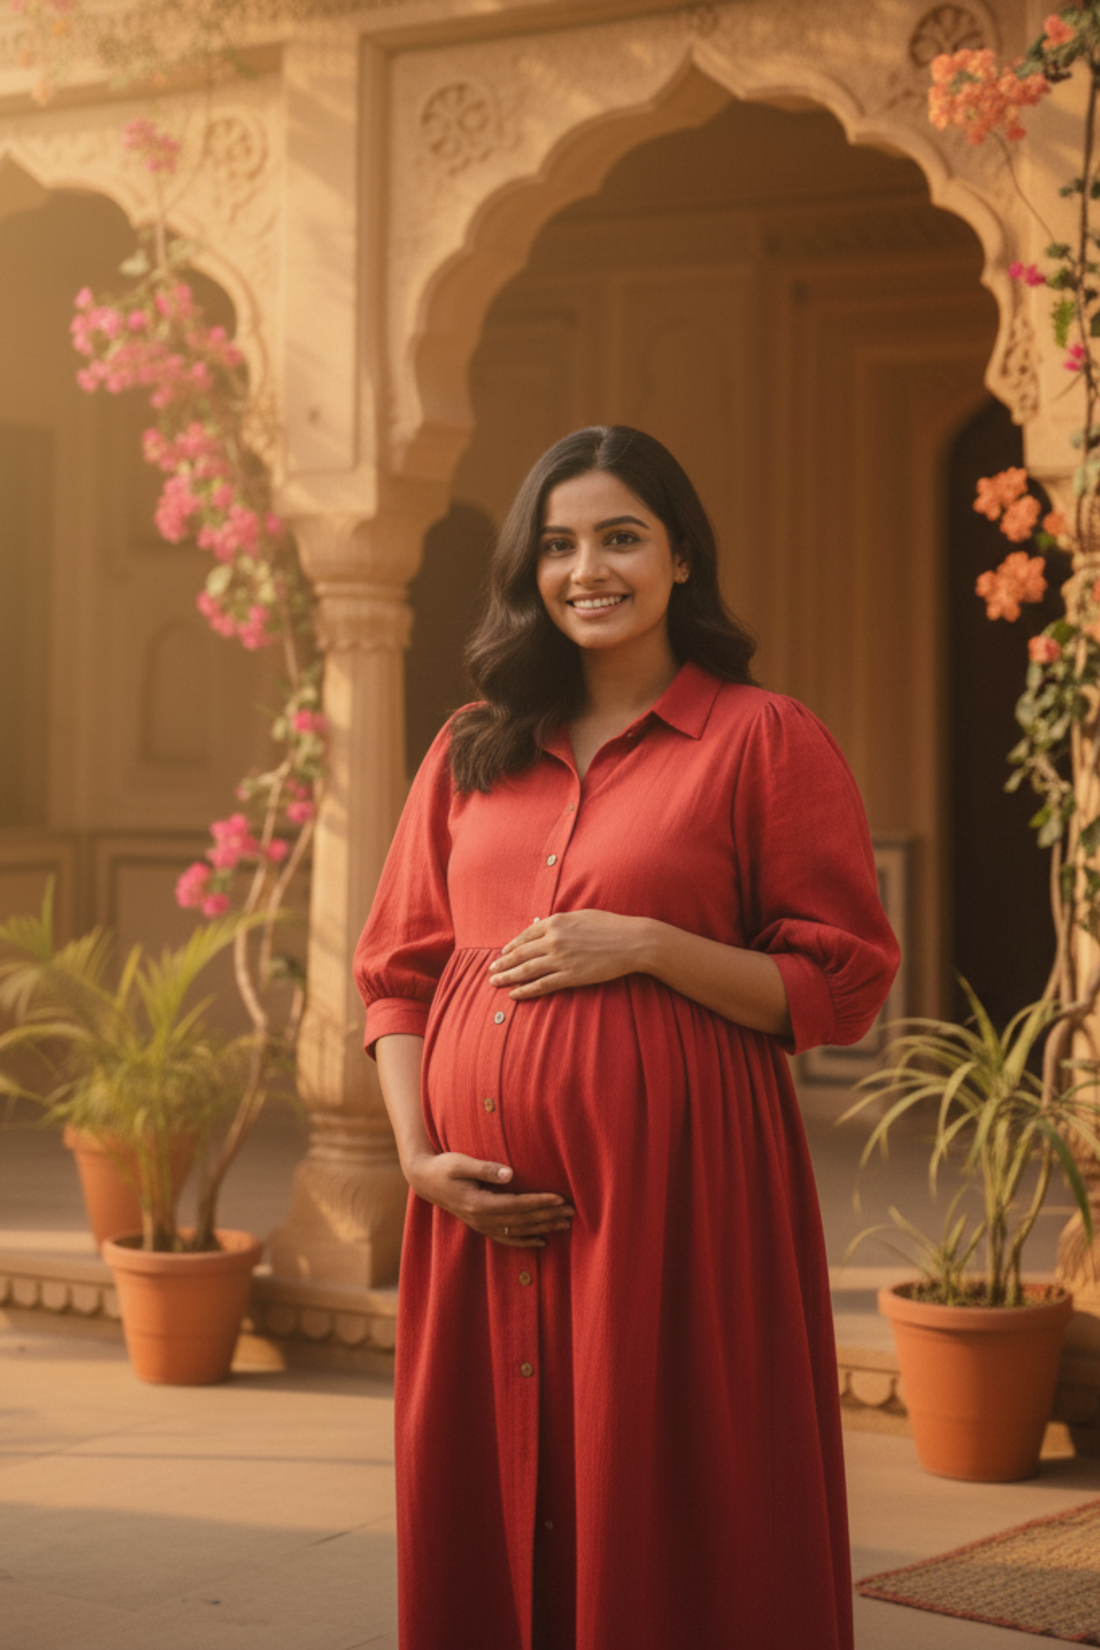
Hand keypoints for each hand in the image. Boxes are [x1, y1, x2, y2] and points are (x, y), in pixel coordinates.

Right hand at [405, 1149, 573, 1247]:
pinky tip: (542, 1241)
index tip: (559, 1198)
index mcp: (479, 1203)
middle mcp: (482, 1219)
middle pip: (522, 1220)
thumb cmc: (444, 1167)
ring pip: (518, 1230)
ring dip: (543, 1228)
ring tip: (565, 1224)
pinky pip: (507, 1238)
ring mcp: (481, 1225)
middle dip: (548, 1216)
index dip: (539, 1202)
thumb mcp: (460, 1162)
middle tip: (572, 1212)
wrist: (425, 1180)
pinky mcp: (481, 1226)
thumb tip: (510, 1173)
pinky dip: (525, 1241)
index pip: (517, 1205)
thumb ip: (485, 1168)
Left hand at [488, 909, 645, 997]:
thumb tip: (543, 927)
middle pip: (520, 954)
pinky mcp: (571, 976)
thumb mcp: (581, 916)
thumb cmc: (610, 926)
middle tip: (490, 970)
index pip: (525, 936)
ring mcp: (561, 959)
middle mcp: (553, 940)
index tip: (502, 952)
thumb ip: (559, 923)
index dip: (512, 946)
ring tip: (495, 982)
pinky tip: (515, 994)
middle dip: (503, 963)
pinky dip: (526, 990)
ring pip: (526, 970)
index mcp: (555, 923)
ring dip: (508, 977)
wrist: (631, 941)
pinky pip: (542, 985)